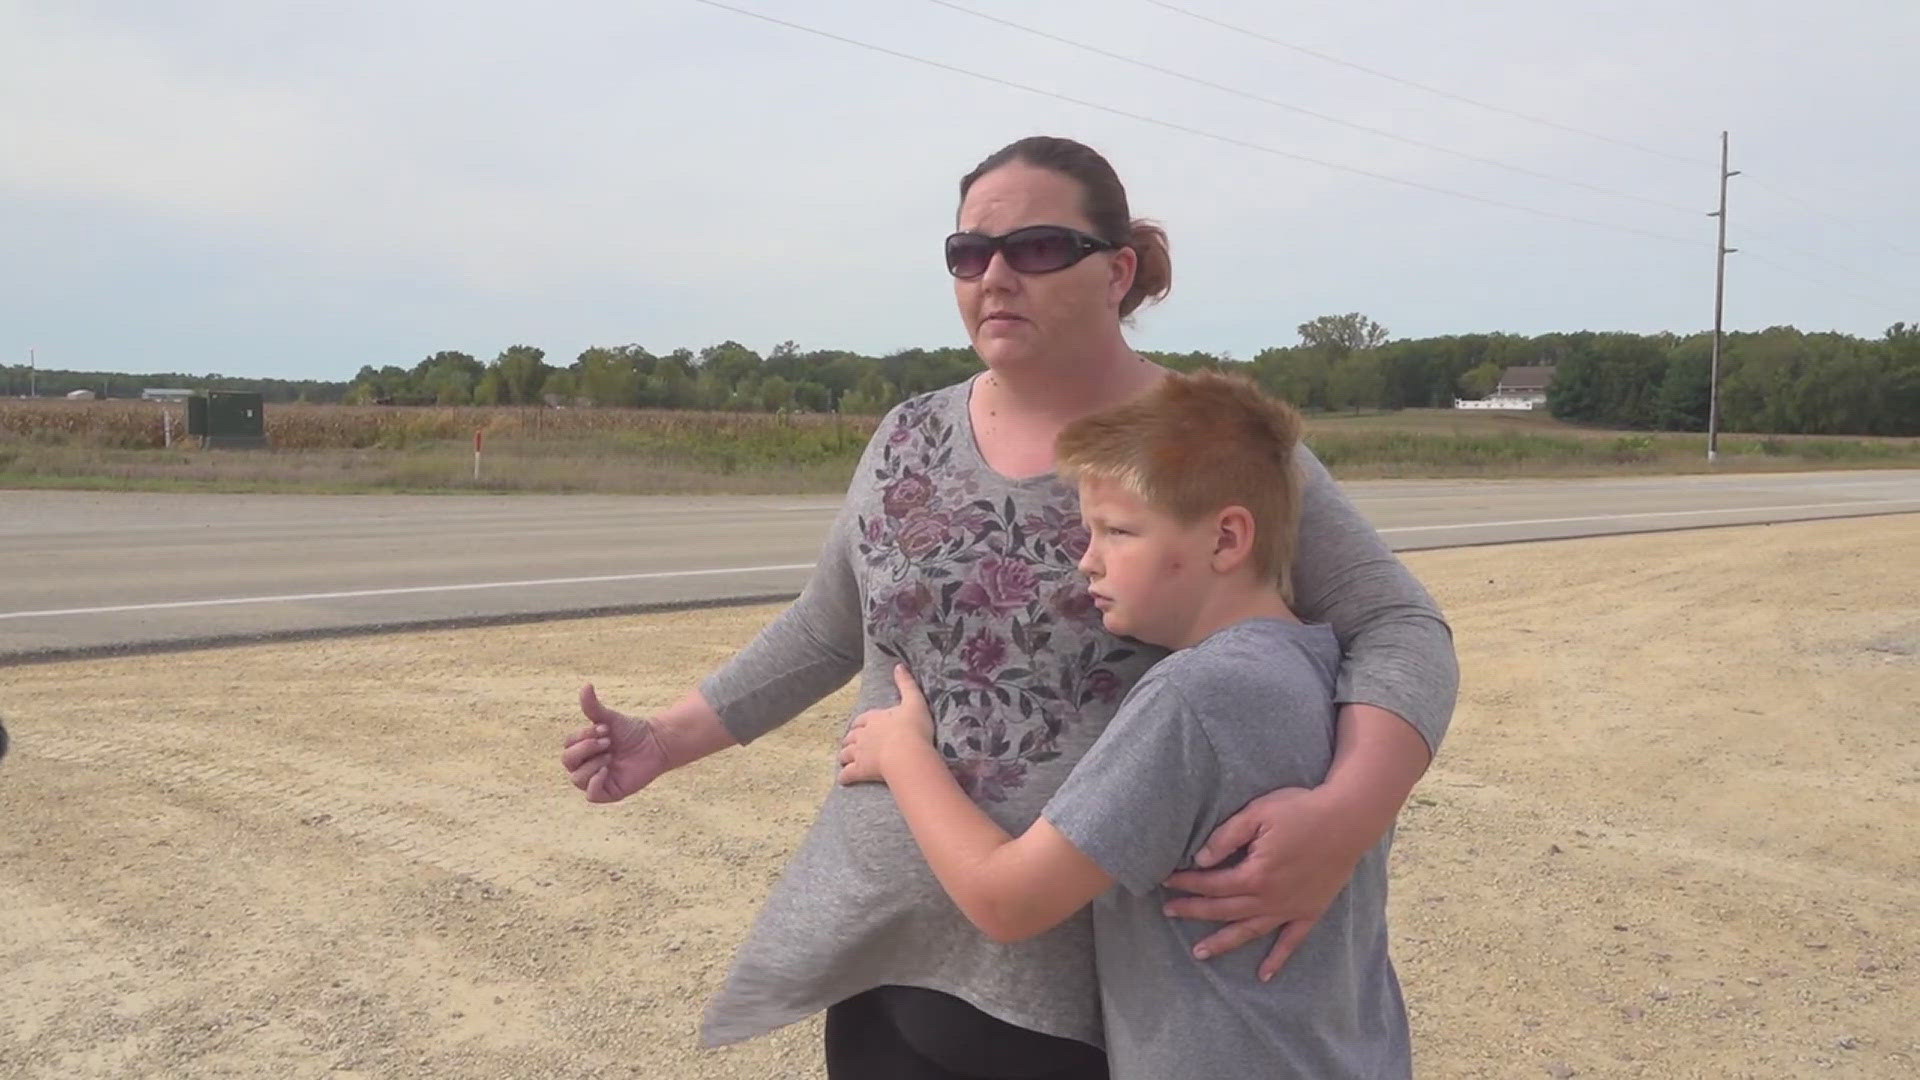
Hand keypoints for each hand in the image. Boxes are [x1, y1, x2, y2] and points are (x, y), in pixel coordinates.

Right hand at [560, 684, 675, 802]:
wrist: (656, 743)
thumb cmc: (632, 731)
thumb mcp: (611, 718)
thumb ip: (594, 706)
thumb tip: (586, 685)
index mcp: (583, 749)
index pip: (568, 745)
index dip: (583, 737)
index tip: (605, 728)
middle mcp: (586, 765)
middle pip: (567, 761)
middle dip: (586, 749)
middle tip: (608, 741)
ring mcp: (597, 780)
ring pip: (577, 779)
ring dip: (592, 764)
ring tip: (610, 755)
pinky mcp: (609, 792)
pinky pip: (591, 795)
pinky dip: (595, 783)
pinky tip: (606, 771)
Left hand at [837, 664, 934, 784]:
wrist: (907, 753)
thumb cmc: (913, 728)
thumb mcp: (914, 702)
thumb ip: (906, 684)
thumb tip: (899, 665)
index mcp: (875, 718)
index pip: (862, 719)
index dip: (861, 723)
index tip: (860, 726)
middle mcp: (863, 734)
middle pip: (851, 736)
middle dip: (850, 739)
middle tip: (851, 743)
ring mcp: (859, 752)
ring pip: (846, 753)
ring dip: (844, 756)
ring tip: (844, 759)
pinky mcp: (860, 770)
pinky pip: (847, 774)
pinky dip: (844, 776)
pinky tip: (843, 779)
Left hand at [1161, 786, 1366, 980]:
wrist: (1348, 820)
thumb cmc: (1302, 810)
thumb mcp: (1258, 814)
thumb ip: (1226, 837)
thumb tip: (1200, 860)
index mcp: (1255, 874)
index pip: (1211, 883)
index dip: (1186, 883)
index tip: (1166, 882)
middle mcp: (1270, 898)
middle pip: (1223, 910)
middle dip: (1193, 910)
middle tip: (1168, 912)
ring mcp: (1291, 908)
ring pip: (1249, 931)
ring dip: (1223, 942)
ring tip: (1200, 954)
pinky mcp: (1311, 911)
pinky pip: (1291, 941)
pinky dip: (1277, 959)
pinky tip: (1264, 974)